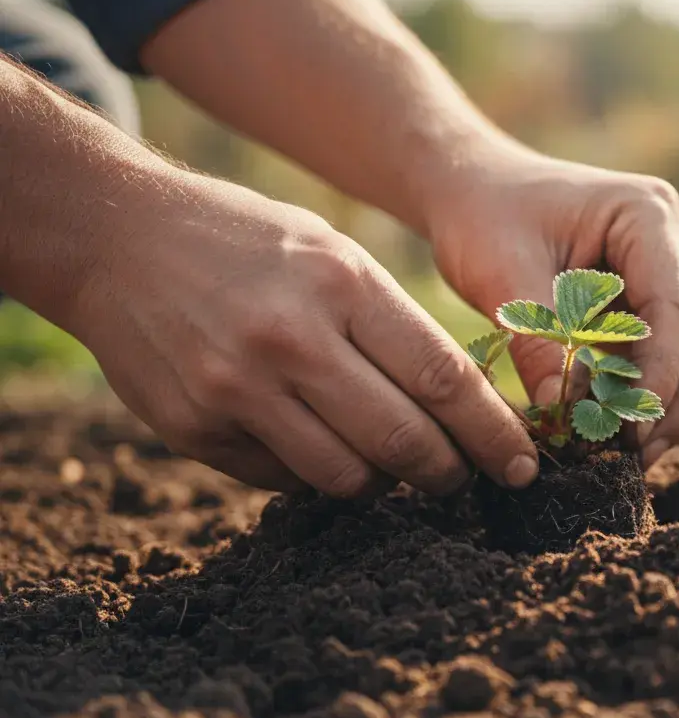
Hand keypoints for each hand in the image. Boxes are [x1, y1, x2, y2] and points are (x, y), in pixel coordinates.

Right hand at [68, 174, 537, 496]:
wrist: (116, 234)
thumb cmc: (250, 243)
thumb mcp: (334, 255)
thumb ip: (394, 326)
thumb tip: (463, 409)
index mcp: (341, 283)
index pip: (443, 379)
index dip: (494, 434)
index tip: (523, 465)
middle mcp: (291, 339)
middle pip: (403, 442)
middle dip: (448, 473)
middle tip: (461, 478)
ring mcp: (236, 388)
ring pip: (346, 477)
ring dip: (383, 483)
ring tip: (390, 461)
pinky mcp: (194, 427)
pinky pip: (284, 480)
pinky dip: (316, 474)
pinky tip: (317, 442)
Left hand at [426, 148, 678, 465]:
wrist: (478, 193)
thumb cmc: (487, 219)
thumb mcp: (499, 273)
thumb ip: (536, 339)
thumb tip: (561, 414)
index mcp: (647, 215)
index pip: (676, 306)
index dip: (660, 374)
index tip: (630, 428)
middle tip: (640, 454)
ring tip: (636, 455)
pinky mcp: (662, 301)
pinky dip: (662, 397)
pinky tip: (629, 434)